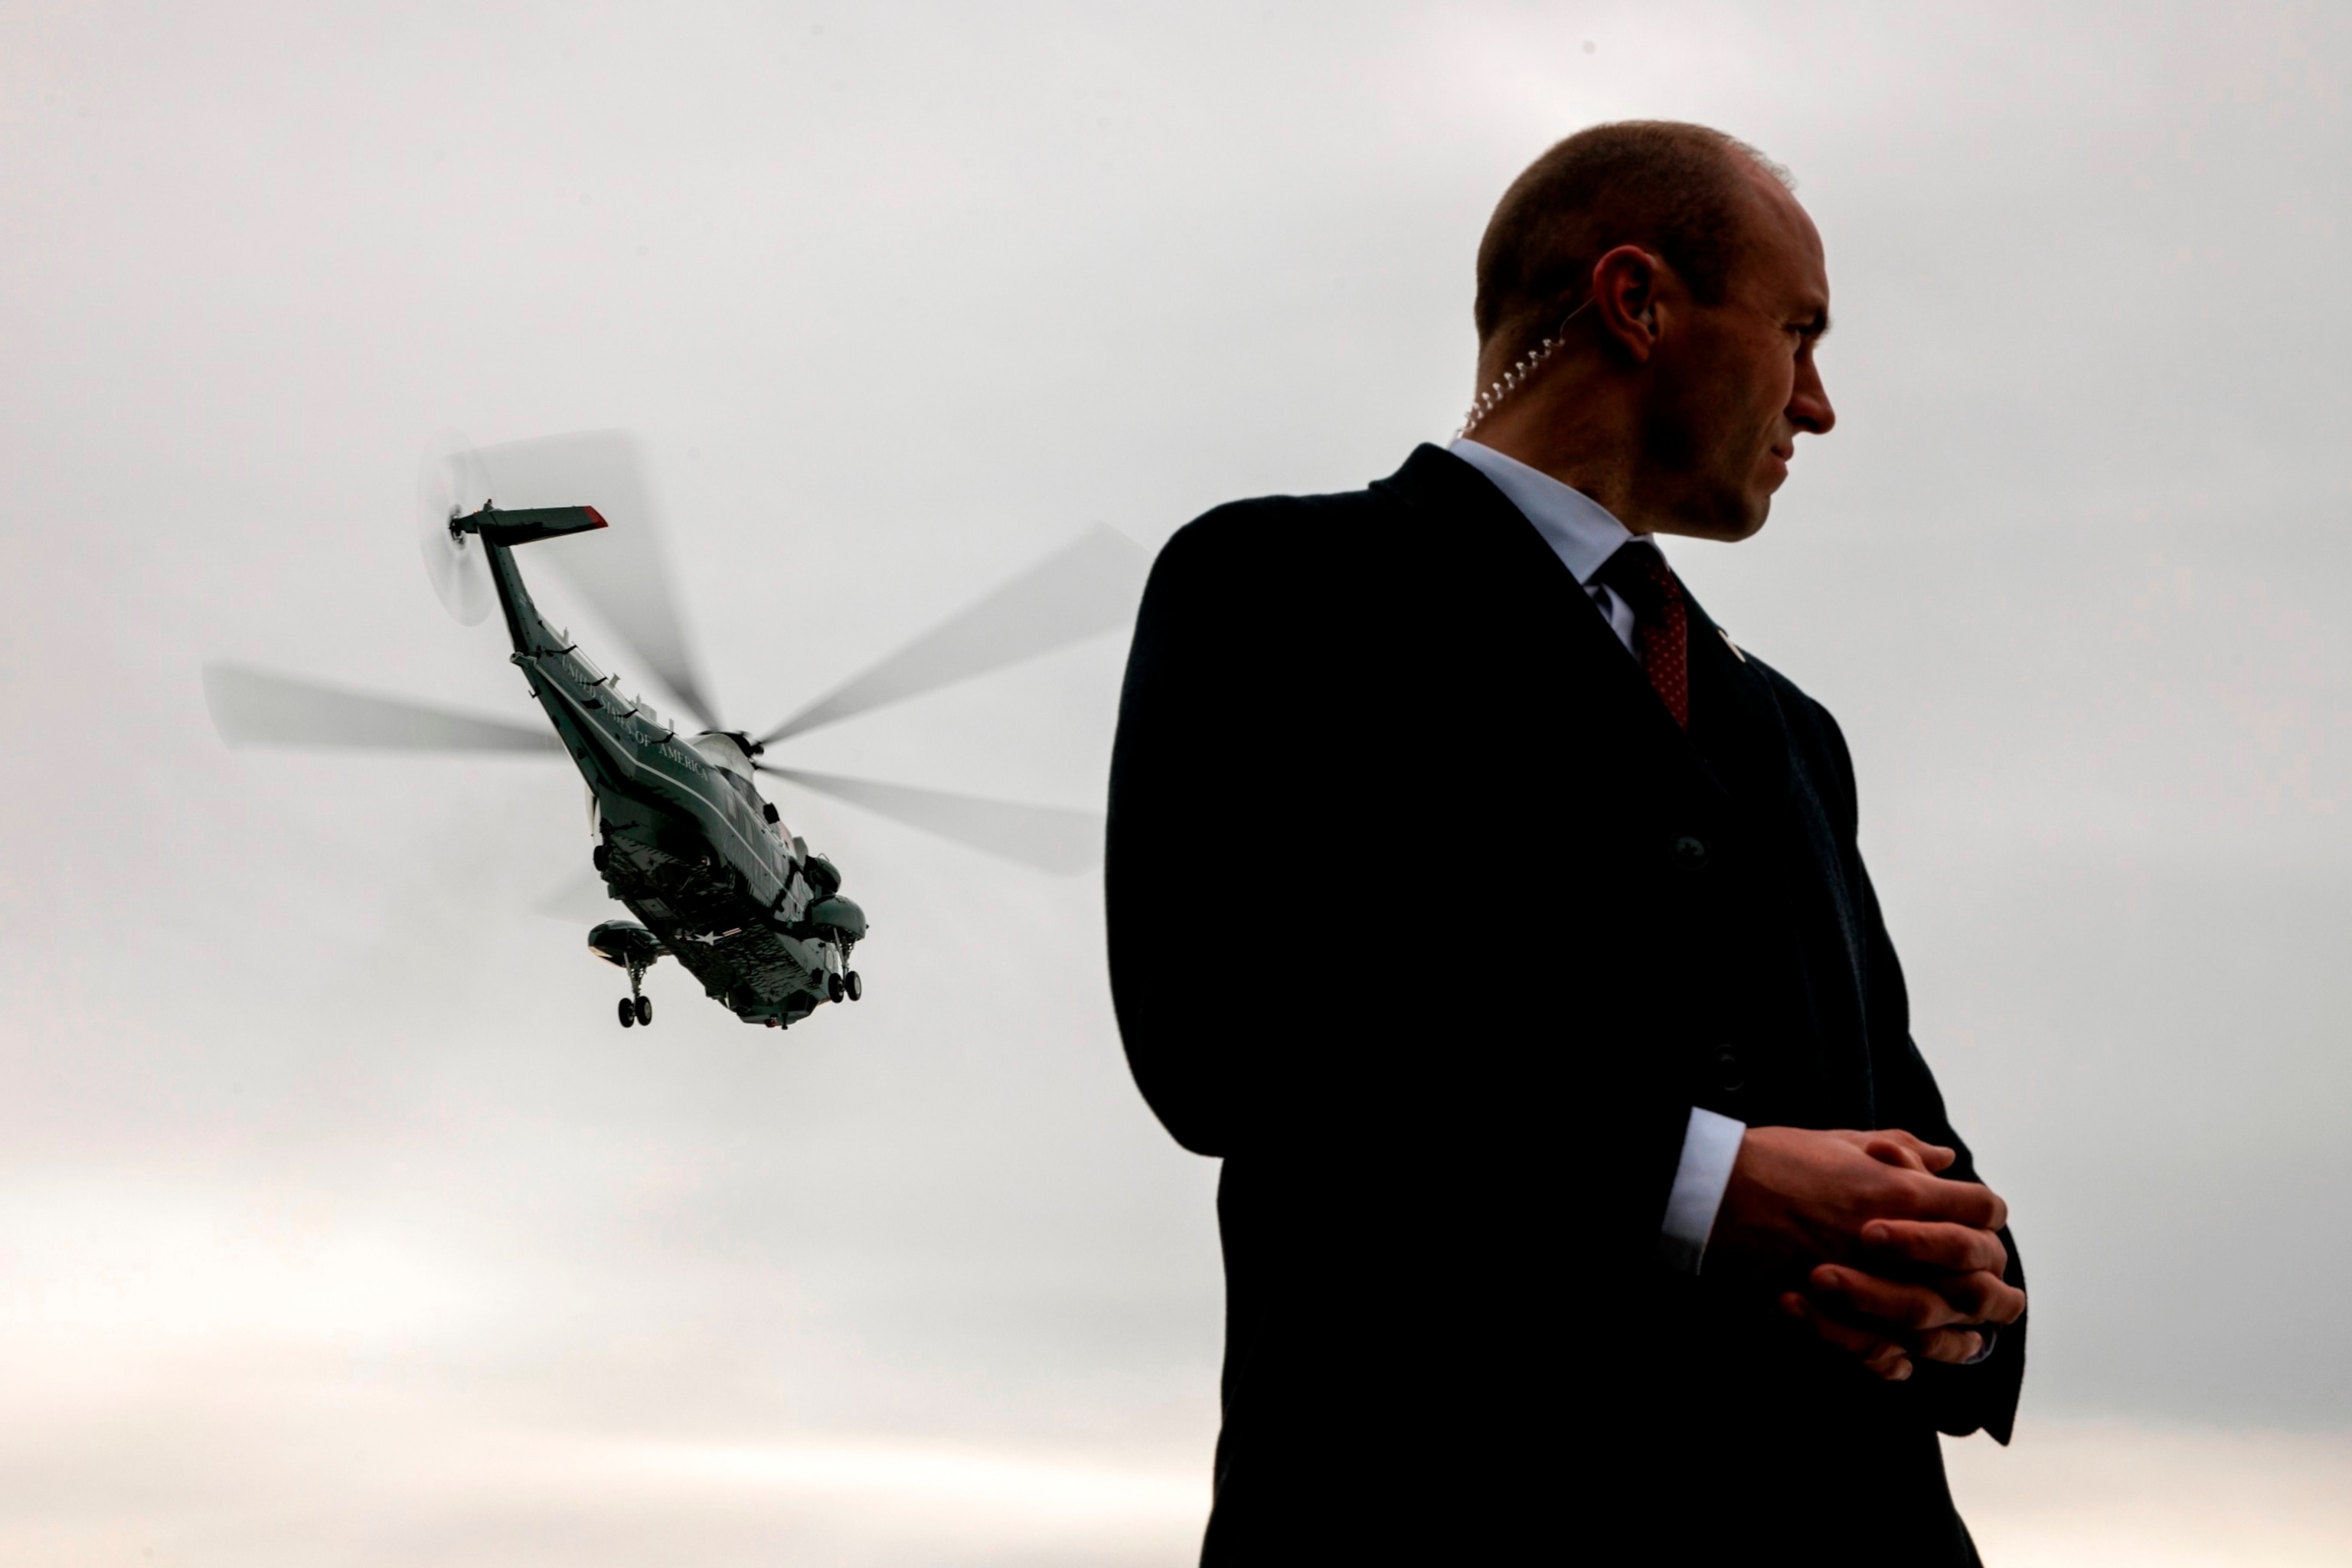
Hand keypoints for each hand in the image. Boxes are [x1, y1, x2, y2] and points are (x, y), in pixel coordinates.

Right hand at [1712, 1126, 2020, 1377]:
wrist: (1715, 1194)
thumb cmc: (1774, 1160)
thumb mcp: (1841, 1141)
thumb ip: (1899, 1149)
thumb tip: (1944, 1158)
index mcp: (1901, 1192)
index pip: (1982, 1209)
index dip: (1989, 1219)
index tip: (1983, 1229)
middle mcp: (1895, 1243)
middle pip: (1977, 1274)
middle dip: (1995, 1288)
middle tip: (2001, 1298)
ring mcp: (1867, 1284)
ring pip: (1941, 1322)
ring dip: (1962, 1336)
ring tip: (1971, 1342)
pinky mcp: (1834, 1315)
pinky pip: (1885, 1351)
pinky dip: (1902, 1361)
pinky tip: (1910, 1363)